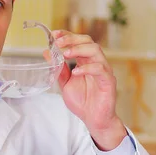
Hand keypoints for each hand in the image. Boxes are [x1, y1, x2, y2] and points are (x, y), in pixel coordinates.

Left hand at [51, 31, 126, 150]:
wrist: (94, 120)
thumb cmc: (82, 102)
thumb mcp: (65, 84)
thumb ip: (58, 69)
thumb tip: (47, 53)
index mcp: (86, 61)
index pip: (78, 41)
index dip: (67, 35)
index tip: (54, 34)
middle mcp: (96, 62)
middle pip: (88, 41)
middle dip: (72, 39)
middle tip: (58, 42)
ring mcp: (104, 71)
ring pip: (96, 51)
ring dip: (79, 50)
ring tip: (65, 54)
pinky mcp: (108, 81)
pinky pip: (100, 69)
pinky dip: (87, 68)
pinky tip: (76, 72)